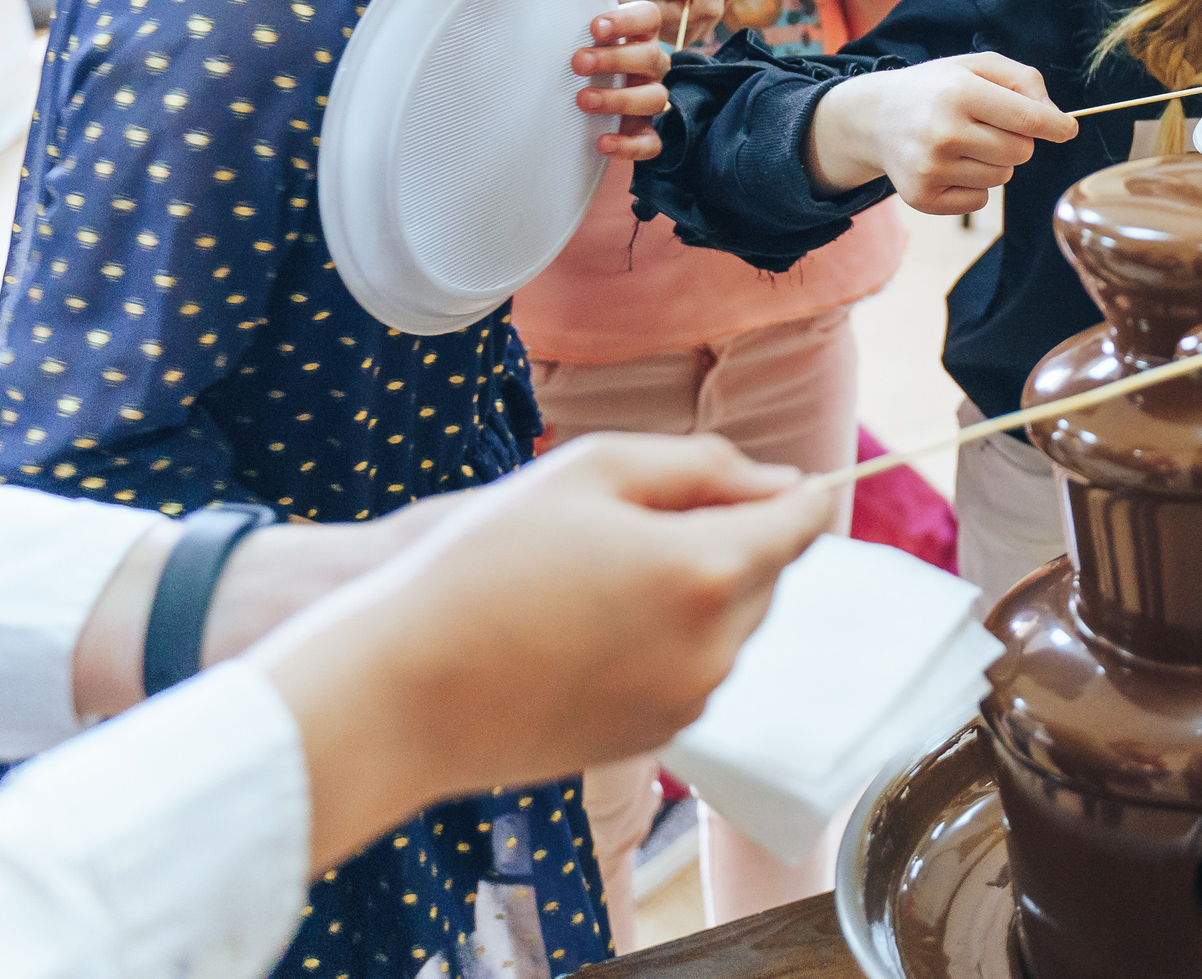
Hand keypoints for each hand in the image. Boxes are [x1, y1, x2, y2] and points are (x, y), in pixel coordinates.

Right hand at [248, 432, 832, 867]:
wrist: (402, 691)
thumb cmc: (483, 564)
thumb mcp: (592, 470)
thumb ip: (702, 464)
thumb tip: (778, 481)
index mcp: (706, 571)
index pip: (799, 523)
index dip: (794, 492)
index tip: (777, 476)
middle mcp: (715, 646)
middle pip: (769, 573)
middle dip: (734, 537)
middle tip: (645, 516)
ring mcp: (688, 701)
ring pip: (733, 625)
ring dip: (701, 590)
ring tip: (603, 571)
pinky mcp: (655, 737)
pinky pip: (693, 668)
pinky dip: (670, 638)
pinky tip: (592, 624)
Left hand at [571, 0, 676, 161]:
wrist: (562, 73)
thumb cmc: (569, 38)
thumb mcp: (572, 10)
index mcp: (638, 31)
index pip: (649, 18)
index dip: (627, 21)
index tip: (595, 27)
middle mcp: (649, 63)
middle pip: (651, 57)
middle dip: (614, 60)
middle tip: (578, 62)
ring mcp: (648, 96)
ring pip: (655, 98)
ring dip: (620, 99)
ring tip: (584, 100)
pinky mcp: (641, 130)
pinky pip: (651, 142)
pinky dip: (630, 145)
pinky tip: (602, 143)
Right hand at [807, 53, 1076, 213]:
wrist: (874, 118)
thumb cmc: (936, 89)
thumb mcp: (976, 66)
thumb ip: (1023, 80)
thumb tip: (1057, 119)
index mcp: (960, 93)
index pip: (1029, 119)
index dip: (1057, 126)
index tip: (1068, 129)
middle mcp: (944, 132)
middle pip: (1021, 152)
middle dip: (1016, 139)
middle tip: (988, 125)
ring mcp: (931, 168)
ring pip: (1002, 177)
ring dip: (993, 162)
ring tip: (963, 142)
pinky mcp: (922, 197)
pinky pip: (980, 201)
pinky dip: (974, 186)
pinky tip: (950, 165)